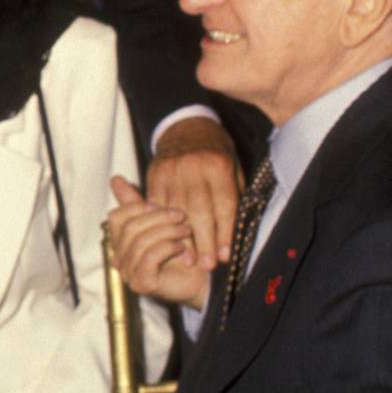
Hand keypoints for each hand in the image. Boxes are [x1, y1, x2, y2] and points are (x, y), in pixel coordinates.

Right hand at [108, 177, 210, 308]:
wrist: (202, 280)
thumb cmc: (181, 250)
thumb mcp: (160, 222)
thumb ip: (138, 204)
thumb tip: (115, 179)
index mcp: (121, 242)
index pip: (116, 217)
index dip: (138, 207)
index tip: (162, 205)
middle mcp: (120, 259)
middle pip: (129, 228)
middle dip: (158, 218)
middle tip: (181, 215)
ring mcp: (128, 274)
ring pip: (140, 242)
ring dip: (167, 232)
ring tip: (186, 230)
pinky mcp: (142, 284)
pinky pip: (149, 257)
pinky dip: (168, 247)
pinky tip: (183, 247)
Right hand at [146, 116, 239, 265]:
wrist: (187, 127)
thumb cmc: (216, 153)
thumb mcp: (233, 168)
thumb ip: (234, 198)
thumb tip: (236, 235)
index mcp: (218, 165)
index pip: (224, 204)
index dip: (225, 232)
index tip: (224, 256)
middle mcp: (193, 166)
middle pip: (199, 210)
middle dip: (204, 241)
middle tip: (207, 265)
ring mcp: (171, 170)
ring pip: (177, 210)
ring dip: (183, 238)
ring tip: (190, 260)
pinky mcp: (155, 173)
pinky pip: (157, 203)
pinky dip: (163, 224)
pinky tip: (168, 240)